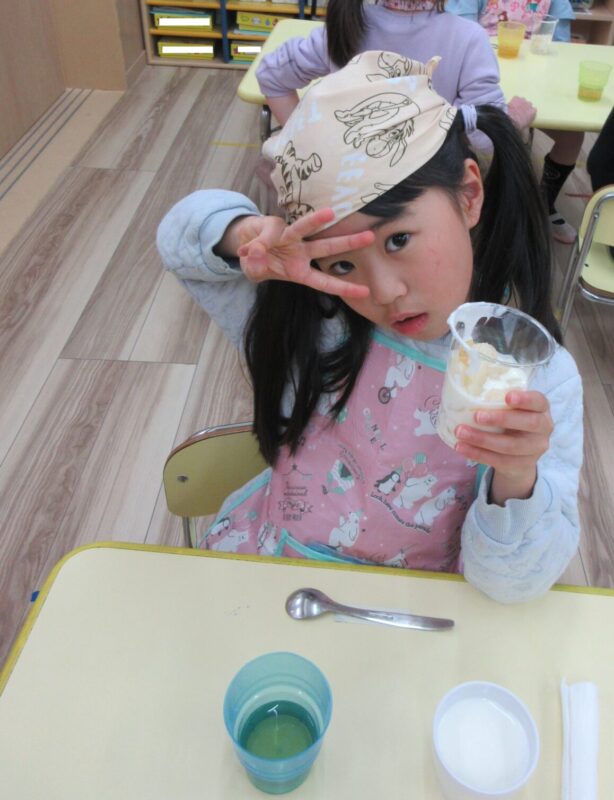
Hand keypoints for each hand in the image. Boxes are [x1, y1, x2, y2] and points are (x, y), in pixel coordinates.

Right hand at [235, 208, 373, 299]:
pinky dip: (258, 242)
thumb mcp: (255, 271)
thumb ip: (256, 266)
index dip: (343, 287)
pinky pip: (268, 233)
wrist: (244, 247)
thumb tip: (255, 254)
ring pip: (304, 228)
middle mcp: (300, 252)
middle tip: (370, 236)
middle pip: (326, 247)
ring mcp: (289, 237)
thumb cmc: (258, 264)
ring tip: (330, 213)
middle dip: (347, 242)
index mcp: (299, 272)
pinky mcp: (274, 225)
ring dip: (317, 221)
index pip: (324, 282)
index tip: (365, 291)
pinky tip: (249, 249)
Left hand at [454, 390, 552, 504]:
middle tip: (476, 416)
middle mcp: (544, 428)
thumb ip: (499, 400)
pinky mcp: (522, 464)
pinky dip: (477, 454)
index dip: (525, 399)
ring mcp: (535, 448)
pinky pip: (499, 461)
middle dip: (501, 419)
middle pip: (528, 423)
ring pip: (510, 445)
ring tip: (460, 432)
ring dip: (482, 439)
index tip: (507, 397)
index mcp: (541, 409)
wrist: (521, 453)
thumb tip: (466, 390)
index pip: (539, 401)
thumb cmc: (512, 420)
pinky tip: (461, 447)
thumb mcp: (512, 408)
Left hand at [507, 96, 536, 130]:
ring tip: (513, 109)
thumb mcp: (524, 133)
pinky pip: (516, 98)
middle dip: (524, 108)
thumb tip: (525, 139)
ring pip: (522, 101)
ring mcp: (522, 100)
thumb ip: (526, 133)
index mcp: (533, 112)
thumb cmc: (518, 127)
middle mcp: (529, 105)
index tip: (524, 117)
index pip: (533, 111)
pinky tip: (509, 105)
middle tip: (518, 113)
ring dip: (519, 104)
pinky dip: (513, 101)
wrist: (509, 120)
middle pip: (528, 105)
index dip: (528, 114)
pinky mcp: (516, 98)